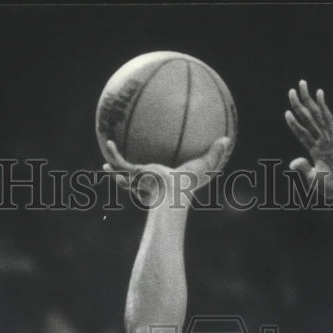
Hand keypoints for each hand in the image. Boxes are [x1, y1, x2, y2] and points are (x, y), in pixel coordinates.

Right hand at [102, 137, 231, 207]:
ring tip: (106, 166)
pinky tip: (109, 142)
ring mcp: (141, 180)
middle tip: (130, 175)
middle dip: (133, 182)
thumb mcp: (204, 165)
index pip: (163, 182)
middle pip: (140, 184)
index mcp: (167, 184)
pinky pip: (121, 163)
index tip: (160, 176)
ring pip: (124, 176)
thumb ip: (214, 153)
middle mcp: (152, 184)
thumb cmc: (189, 184)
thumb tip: (227, 140)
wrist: (171, 191)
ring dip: (115, 172)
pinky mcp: (134, 174)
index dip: (164, 180)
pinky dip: (114, 154)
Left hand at [285, 81, 332, 200]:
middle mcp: (323, 141)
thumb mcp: (314, 180)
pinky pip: (328, 120)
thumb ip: (304, 169)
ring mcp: (330, 139)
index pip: (303, 133)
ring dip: (308, 100)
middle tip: (293, 89)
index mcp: (317, 151)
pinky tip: (319, 94)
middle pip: (309, 119)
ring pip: (316, 115)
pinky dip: (323, 107)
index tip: (287, 111)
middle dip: (300, 104)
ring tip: (301, 85)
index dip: (295, 123)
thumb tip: (292, 162)